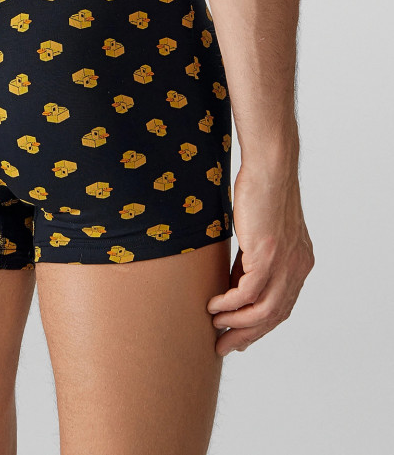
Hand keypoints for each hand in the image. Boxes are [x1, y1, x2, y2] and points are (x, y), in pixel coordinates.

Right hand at [207, 164, 313, 355]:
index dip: (261, 326)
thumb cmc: (263, 191)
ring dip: (236, 324)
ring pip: (262, 310)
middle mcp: (297, 268)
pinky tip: (214, 306)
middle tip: (224, 345)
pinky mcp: (267, 256)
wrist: (270, 168)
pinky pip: (247, 293)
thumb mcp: (262, 232)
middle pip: (274, 315)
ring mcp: (284, 263)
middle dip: (247, 335)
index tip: (239, 336)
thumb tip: (236, 282)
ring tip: (215, 329)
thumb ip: (255, 259)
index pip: (282, 306)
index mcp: (300, 263)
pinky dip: (229, 304)